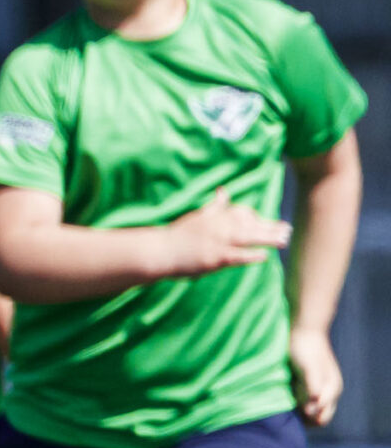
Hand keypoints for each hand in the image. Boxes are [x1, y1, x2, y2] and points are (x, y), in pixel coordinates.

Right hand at [158, 189, 287, 277]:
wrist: (160, 252)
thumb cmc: (178, 235)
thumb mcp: (197, 216)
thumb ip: (214, 205)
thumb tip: (223, 190)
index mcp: (215, 215)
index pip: (242, 213)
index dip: (257, 219)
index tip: (270, 224)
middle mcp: (219, 226)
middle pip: (250, 225)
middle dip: (270, 227)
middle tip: (288, 229)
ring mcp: (217, 242)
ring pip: (248, 238)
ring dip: (267, 239)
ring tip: (284, 240)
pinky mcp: (214, 257)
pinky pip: (237, 256)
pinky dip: (251, 256)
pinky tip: (264, 255)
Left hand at [290, 324, 342, 427]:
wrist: (303, 329)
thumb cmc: (306, 348)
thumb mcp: (309, 368)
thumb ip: (313, 387)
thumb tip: (314, 409)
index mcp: (332, 389)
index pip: (322, 419)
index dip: (308, 420)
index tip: (293, 411)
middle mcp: (328, 391)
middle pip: (317, 416)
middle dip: (303, 418)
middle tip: (286, 408)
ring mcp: (318, 387)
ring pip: (308, 409)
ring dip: (298, 410)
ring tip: (283, 402)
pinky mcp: (307, 382)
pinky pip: (301, 399)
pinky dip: (294, 402)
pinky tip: (283, 396)